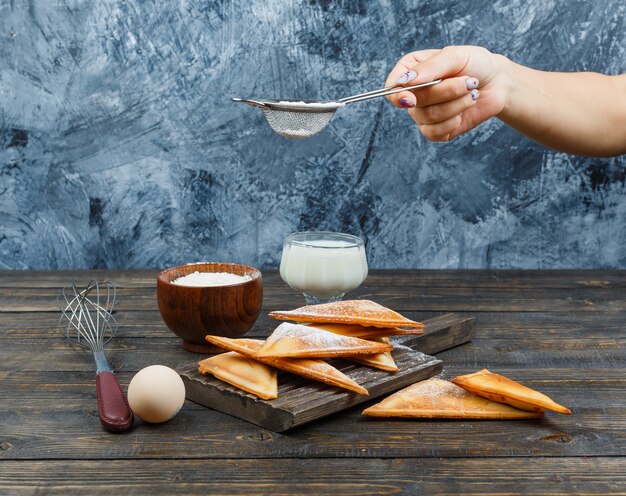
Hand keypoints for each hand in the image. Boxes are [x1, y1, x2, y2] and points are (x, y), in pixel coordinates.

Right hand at [385, 46, 509, 140]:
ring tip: (471, 93)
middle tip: (468, 81)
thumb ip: (431, 66)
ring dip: (455, 106)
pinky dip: (452, 122)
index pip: (392, 87)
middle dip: (445, 92)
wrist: (497, 83)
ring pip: (427, 118)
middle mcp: (413, 93)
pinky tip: (464, 110)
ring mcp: (423, 113)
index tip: (412, 97)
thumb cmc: (475, 64)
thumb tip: (407, 81)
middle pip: (414, 103)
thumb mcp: (455, 55)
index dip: (398, 95)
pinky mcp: (436, 130)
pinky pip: (434, 133)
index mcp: (411, 71)